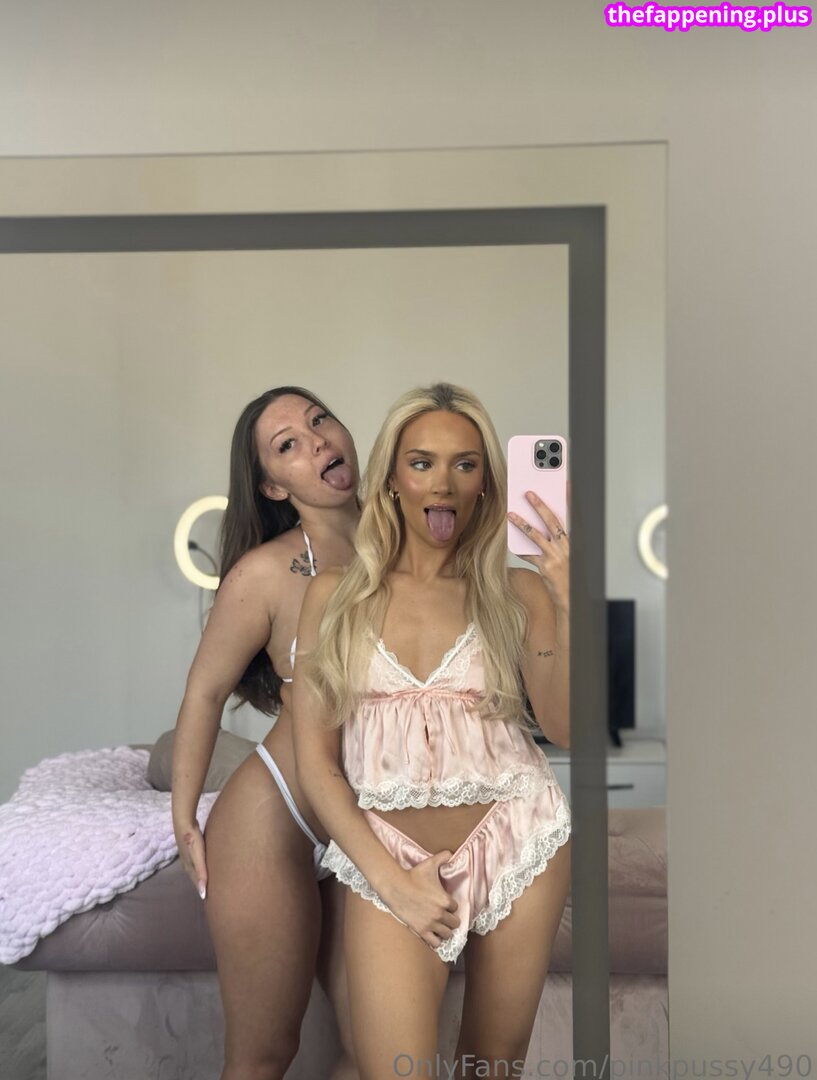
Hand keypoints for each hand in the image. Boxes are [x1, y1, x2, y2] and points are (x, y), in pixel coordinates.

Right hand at [175, 820, 207, 899]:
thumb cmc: (191, 839)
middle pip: (196, 877)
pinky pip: (197, 860)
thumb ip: (201, 872)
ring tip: (209, 880)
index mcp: (188, 867)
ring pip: (196, 868)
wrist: (184, 821)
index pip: (197, 883)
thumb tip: (203, 892)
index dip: (203, 890)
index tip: (210, 898)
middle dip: (202, 884)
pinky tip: (206, 862)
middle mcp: (187, 863)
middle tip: (212, 891)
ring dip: (201, 875)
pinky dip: (202, 865)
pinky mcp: (191, 846)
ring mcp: (188, 854)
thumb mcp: (197, 856)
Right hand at [382, 850, 459, 949]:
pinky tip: (434, 935)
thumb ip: (443, 857)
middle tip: (445, 916)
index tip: (446, 904)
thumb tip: (450, 853)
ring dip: (445, 930)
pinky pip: (435, 943)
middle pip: (455, 923)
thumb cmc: (413, 875)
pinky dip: (436, 940)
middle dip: (451, 919)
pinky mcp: (421, 930)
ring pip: (447, 934)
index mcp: (445, 900)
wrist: (396, 886)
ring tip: (441, 926)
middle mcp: (440, 914)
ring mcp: (431, 924)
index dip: (451, 906)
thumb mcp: (430, 864)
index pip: (456, 908)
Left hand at [507, 490, 569, 613]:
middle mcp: (567, 547)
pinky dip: (520, 548)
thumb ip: (560, 540)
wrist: (573, 598)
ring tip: (511, 514)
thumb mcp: (571, 554)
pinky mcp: (545, 567)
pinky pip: (530, 554)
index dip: (570, 500)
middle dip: (540, 506)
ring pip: (536, 535)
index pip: (573, 516)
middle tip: (529, 494)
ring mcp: (556, 557)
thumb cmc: (571, 575)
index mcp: (575, 541)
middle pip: (552, 521)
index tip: (566, 484)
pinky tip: (512, 543)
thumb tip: (545, 526)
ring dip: (522, 523)